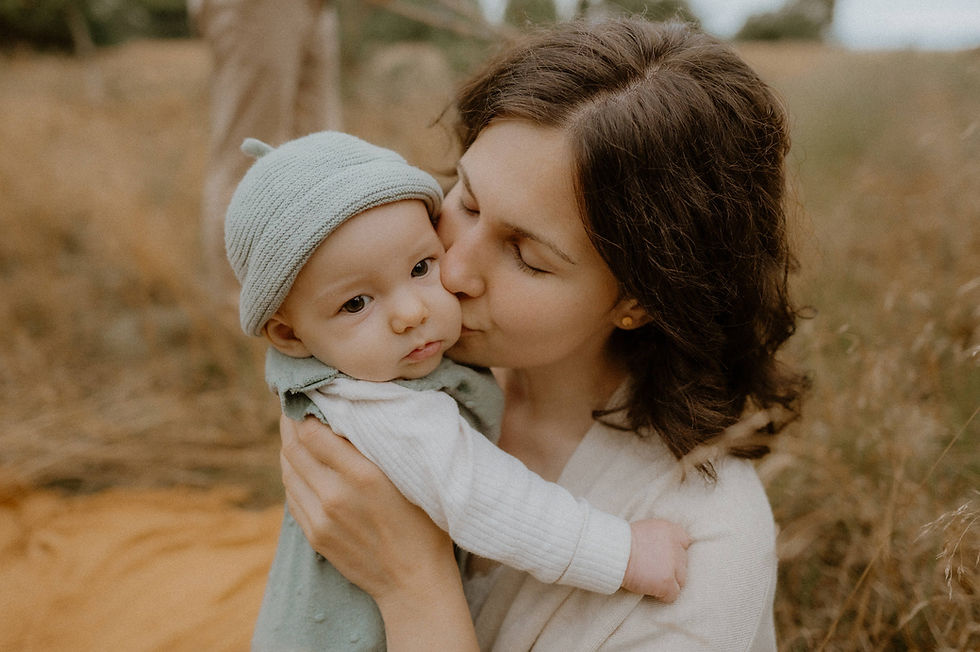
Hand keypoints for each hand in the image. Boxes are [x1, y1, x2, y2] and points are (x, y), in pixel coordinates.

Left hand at [279, 414, 454, 602]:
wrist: (413, 581)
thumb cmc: (425, 523)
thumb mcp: (411, 476)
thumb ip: (381, 447)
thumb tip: (354, 413)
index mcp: (364, 475)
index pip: (313, 432)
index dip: (305, 410)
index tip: (311, 395)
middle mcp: (335, 495)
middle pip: (294, 447)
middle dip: (291, 422)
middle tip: (296, 405)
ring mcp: (320, 518)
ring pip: (288, 470)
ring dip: (289, 447)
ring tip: (297, 430)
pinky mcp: (314, 535)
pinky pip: (291, 494)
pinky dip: (292, 473)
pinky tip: (302, 464)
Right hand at [621, 518, 691, 601]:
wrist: (612, 552)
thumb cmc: (620, 541)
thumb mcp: (643, 530)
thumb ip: (658, 538)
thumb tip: (661, 551)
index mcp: (670, 530)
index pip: (684, 542)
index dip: (674, 551)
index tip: (662, 556)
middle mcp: (676, 547)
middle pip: (682, 563)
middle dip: (671, 568)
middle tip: (653, 570)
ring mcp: (673, 565)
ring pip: (681, 580)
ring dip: (669, 582)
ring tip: (652, 582)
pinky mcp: (667, 582)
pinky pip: (673, 595)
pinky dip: (663, 596)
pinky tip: (651, 591)